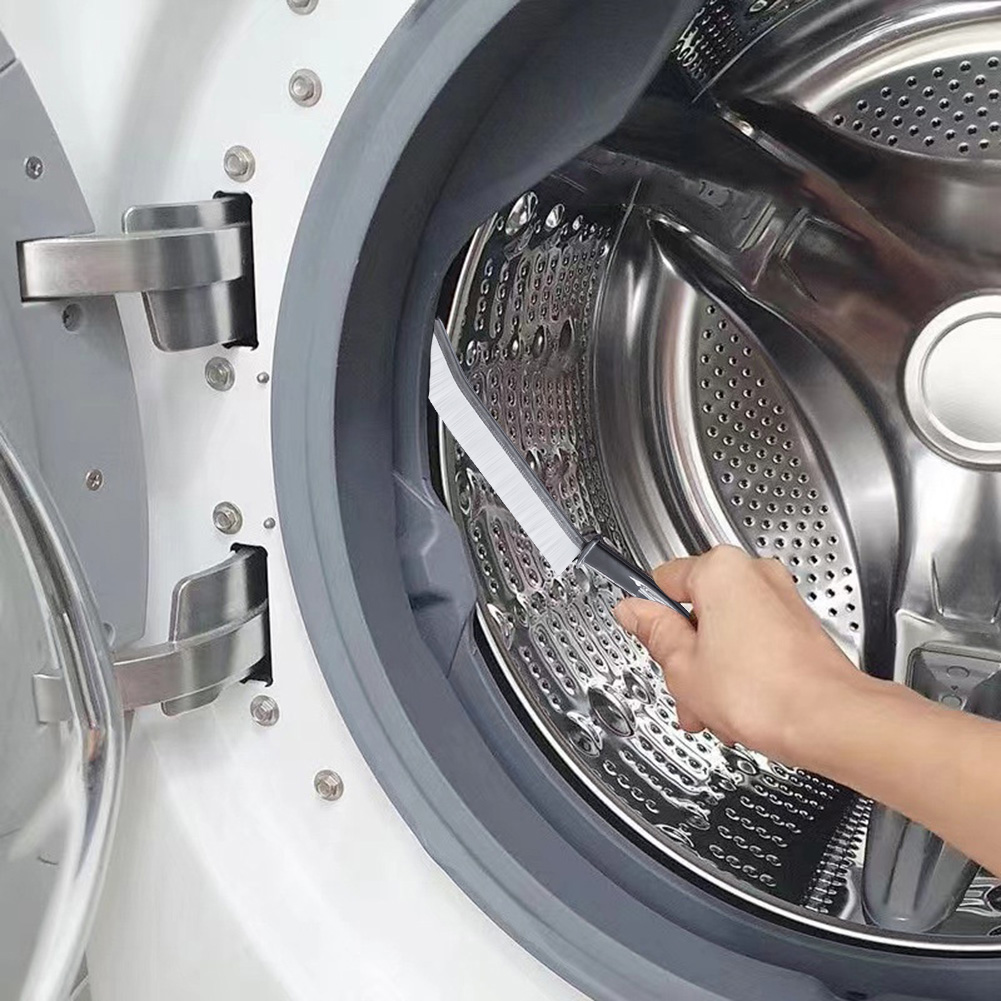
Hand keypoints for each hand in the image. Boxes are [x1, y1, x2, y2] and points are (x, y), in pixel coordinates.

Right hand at [613, 546, 862, 763]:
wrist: (829, 722)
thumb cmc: (765, 693)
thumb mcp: (683, 666)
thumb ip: (654, 632)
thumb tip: (633, 611)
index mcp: (720, 571)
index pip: (663, 580)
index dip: (651, 616)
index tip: (647, 638)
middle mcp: (755, 574)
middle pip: (697, 609)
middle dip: (686, 653)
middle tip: (683, 684)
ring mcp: (781, 600)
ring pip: (725, 631)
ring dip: (711, 668)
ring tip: (711, 707)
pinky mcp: (799, 627)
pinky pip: (753, 642)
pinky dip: (741, 670)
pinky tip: (737, 707)